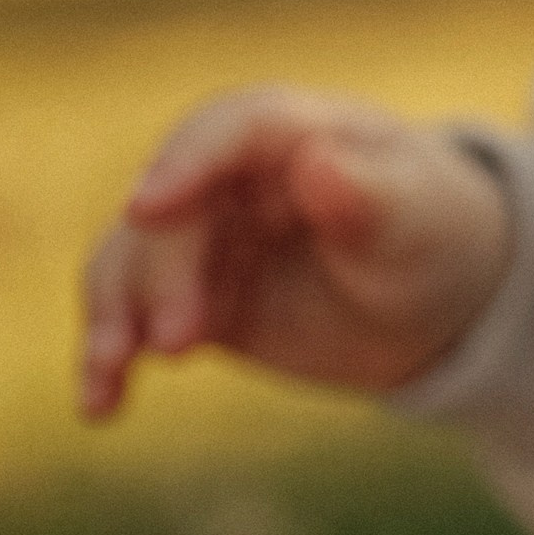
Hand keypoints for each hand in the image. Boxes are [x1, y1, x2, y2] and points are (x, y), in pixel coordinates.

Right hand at [79, 91, 513, 421]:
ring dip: (112, 314)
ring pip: (129, 262)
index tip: (147, 208)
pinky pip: (130, 318)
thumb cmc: (429, 231)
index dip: (183, 164)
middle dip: (160, 274)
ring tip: (114, 372)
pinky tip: (100, 405)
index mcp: (289, 130)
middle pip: (168, 212)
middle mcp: (228, 175)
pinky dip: (109, 357)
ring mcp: (201, 236)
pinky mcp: (187, 296)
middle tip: (181, 342)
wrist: (433, 297)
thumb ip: (363, 194)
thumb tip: (314, 163)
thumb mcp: (412, 218)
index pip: (225, 129)